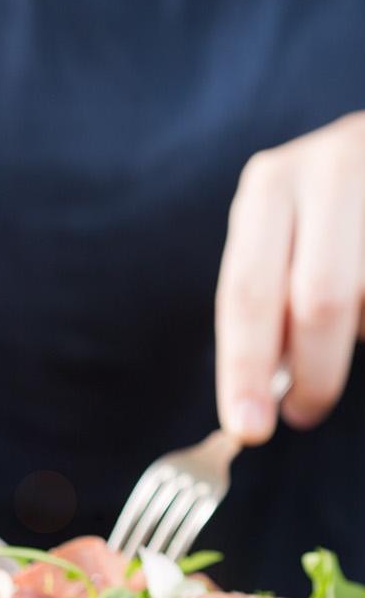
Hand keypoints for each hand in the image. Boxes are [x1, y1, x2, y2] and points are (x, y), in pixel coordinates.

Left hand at [216, 112, 364, 443]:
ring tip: (339, 351)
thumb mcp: (281, 245)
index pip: (246, 295)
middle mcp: (328, 169)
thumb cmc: (322, 221)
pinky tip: (363, 322)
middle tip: (303, 413)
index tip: (248, 428)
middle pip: (319, 299)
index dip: (244, 369)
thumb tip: (257, 400)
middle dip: (313, 374)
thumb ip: (267, 308)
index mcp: (268, 189)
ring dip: (356, 341)